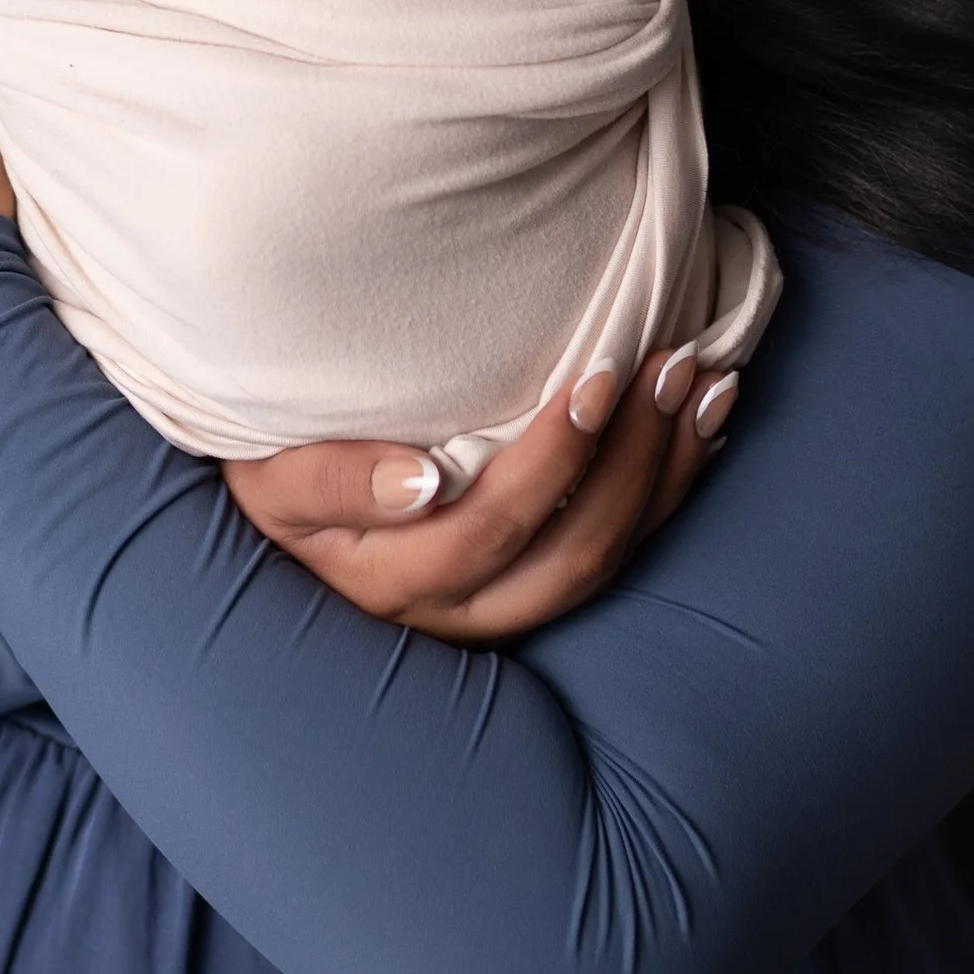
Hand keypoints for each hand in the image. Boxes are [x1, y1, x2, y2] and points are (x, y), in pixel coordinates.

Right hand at [220, 348, 740, 643]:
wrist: (284, 513)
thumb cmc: (274, 470)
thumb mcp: (270, 474)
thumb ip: (330, 480)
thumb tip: (422, 483)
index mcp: (389, 579)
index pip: (490, 528)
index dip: (553, 463)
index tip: (594, 380)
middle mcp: (453, 611)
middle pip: (568, 552)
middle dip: (633, 458)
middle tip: (669, 362)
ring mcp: (499, 610)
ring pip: (603, 562)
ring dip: (663, 473)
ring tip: (702, 385)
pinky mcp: (531, 594)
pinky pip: (618, 557)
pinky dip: (667, 493)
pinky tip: (701, 433)